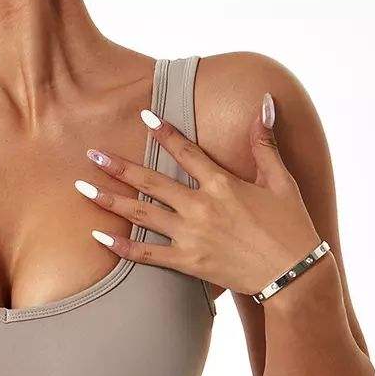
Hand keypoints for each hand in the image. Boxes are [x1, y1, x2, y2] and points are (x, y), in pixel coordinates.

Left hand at [74, 94, 320, 296]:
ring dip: (109, 201)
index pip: (186, 150)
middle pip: (151, 181)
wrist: (291, 273)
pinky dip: (120, 246)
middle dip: (118, 166)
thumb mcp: (281, 180)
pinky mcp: (186, 262)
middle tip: (91, 154)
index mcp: (222, 183)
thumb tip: (264, 103)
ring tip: (83, 189)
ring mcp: (190, 235)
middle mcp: (200, 206)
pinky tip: (98, 236)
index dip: (164, 131)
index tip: (143, 116)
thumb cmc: (290, 226)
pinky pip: (145, 254)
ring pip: (140, 214)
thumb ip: (264, 143)